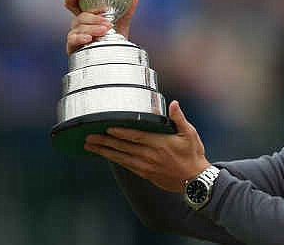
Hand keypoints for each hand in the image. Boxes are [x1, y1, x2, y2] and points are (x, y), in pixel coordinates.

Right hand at [64, 0, 138, 54]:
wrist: (115, 56)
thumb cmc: (114, 37)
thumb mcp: (121, 22)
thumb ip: (127, 10)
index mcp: (87, 15)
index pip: (74, 3)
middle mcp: (79, 23)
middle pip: (79, 16)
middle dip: (92, 17)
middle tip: (107, 21)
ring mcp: (75, 34)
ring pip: (79, 27)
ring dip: (92, 28)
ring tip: (105, 30)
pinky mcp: (73, 46)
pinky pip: (73, 40)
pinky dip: (81, 38)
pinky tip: (89, 38)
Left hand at [84, 101, 210, 192]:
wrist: (195, 180)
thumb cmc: (193, 155)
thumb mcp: (189, 133)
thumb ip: (179, 118)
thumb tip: (173, 104)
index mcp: (160, 143)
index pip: (136, 136)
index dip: (120, 132)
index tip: (107, 128)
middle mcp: (150, 155)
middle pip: (123, 147)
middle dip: (105, 141)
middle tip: (89, 137)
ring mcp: (146, 166)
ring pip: (121, 157)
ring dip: (105, 151)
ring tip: (90, 146)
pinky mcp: (145, 173)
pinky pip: (126, 166)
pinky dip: (114, 160)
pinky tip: (106, 156)